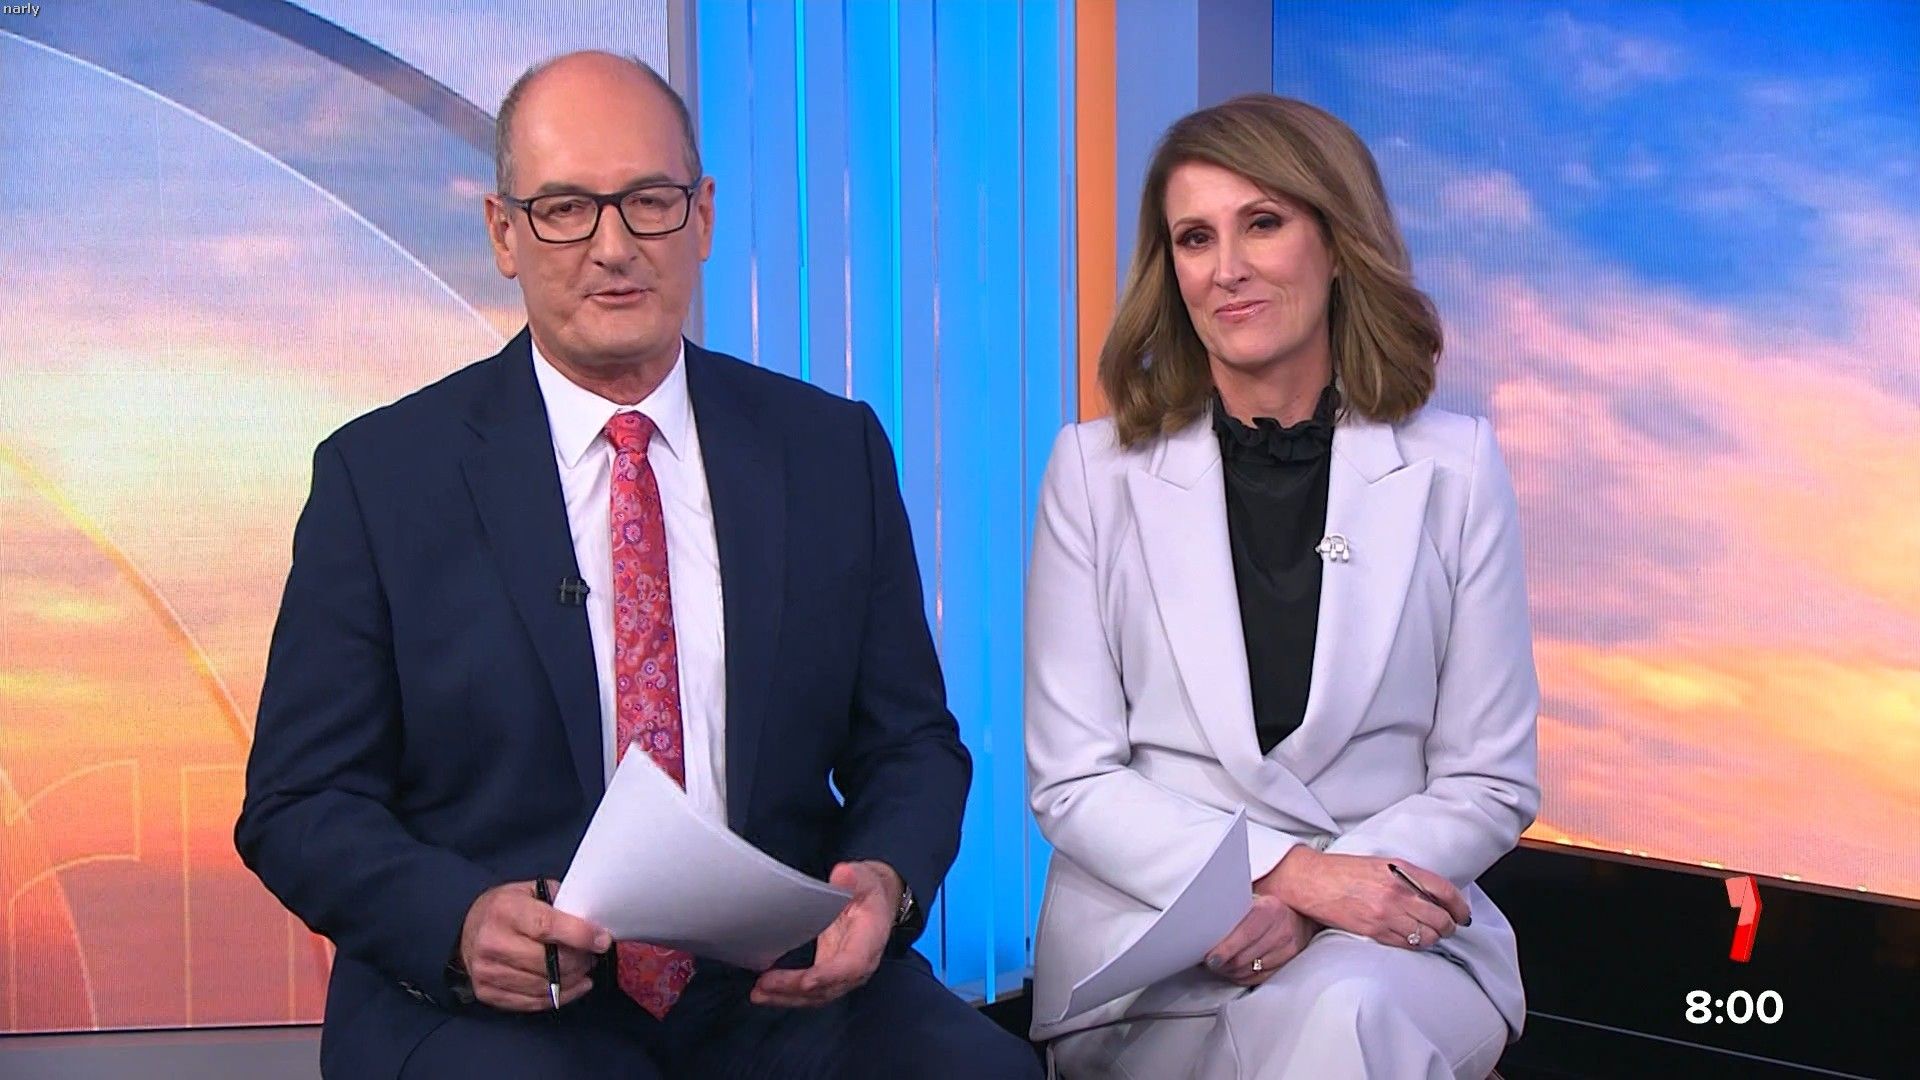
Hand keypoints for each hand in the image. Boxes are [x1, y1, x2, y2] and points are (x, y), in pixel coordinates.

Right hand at [457, 880, 609, 1010]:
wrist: (466, 930)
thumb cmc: (506, 909)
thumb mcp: (530, 891)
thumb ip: (559, 902)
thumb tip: (592, 921)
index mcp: (506, 910)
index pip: (547, 926)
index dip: (580, 935)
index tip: (602, 940)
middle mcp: (493, 942)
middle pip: (548, 962)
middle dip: (579, 961)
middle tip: (592, 955)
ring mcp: (488, 971)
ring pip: (543, 986)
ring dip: (573, 980)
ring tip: (584, 968)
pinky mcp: (488, 993)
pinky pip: (532, 1002)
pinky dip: (559, 997)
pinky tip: (574, 985)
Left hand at [750, 861, 897, 1007]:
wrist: (874, 904)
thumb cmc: (867, 892)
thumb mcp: (864, 878)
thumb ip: (853, 878)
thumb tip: (843, 873)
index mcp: (870, 941)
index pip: (851, 965)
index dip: (828, 975)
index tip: (805, 981)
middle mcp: (859, 965)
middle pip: (829, 987)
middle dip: (796, 989)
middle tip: (765, 985)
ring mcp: (844, 974)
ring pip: (817, 996)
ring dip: (787, 997)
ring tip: (759, 993)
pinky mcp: (829, 976)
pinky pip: (811, 993)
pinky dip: (787, 996)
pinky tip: (765, 993)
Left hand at [1203, 894, 1313, 985]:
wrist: (1297, 914)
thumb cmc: (1268, 907)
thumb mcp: (1252, 901)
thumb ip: (1233, 912)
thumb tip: (1205, 928)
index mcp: (1270, 909)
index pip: (1245, 934)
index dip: (1225, 949)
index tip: (1210, 958)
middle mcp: (1282, 930)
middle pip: (1245, 957)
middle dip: (1223, 963)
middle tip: (1210, 962)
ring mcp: (1288, 949)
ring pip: (1250, 970)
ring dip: (1231, 971)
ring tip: (1220, 965)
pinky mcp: (1288, 963)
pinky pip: (1259, 978)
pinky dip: (1243, 976)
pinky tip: (1235, 970)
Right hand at [1260, 849, 1469, 950]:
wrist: (1312, 881)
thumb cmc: (1345, 871)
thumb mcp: (1383, 864)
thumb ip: (1409, 878)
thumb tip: (1435, 896)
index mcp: (1401, 871)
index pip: (1445, 891)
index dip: (1460, 906)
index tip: (1463, 914)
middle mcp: (1397, 893)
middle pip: (1440, 919)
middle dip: (1448, 926)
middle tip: (1447, 927)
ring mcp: (1386, 913)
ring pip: (1426, 936)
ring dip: (1432, 937)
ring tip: (1428, 934)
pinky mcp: (1374, 931)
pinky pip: (1406, 944)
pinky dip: (1413, 944)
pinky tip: (1410, 939)